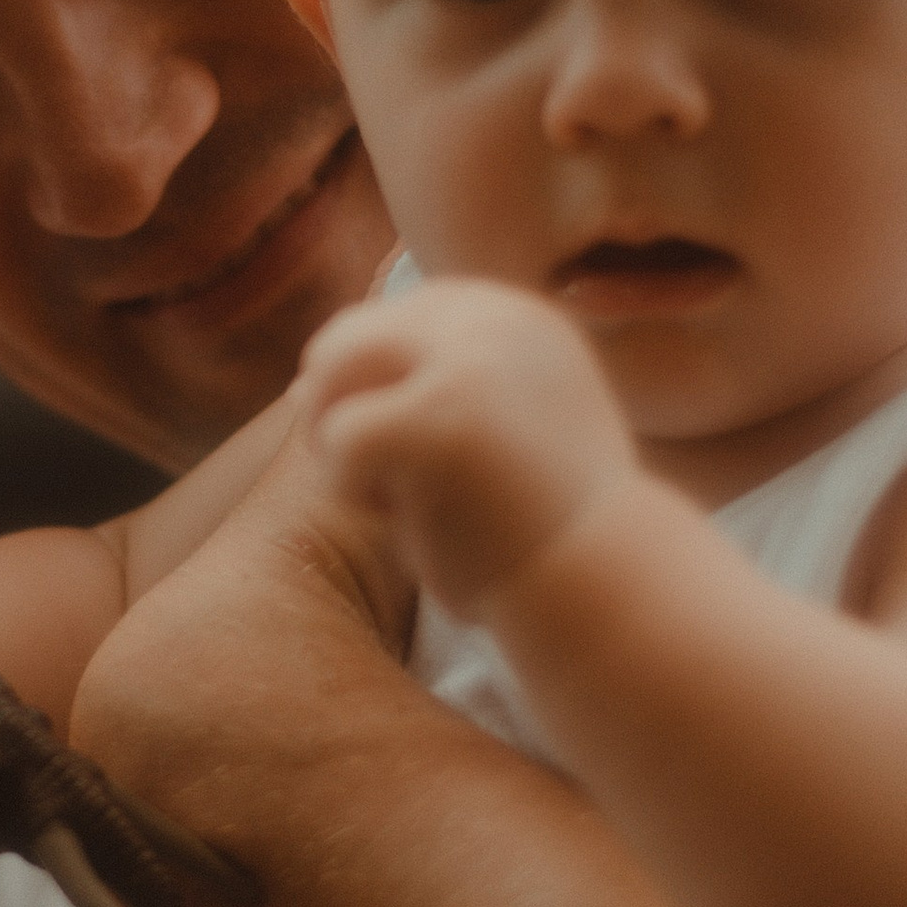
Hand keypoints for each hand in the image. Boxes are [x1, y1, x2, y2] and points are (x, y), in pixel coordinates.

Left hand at [300, 280, 636, 621]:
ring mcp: (469, 361)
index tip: (423, 461)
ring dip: (341, 449)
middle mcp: (498, 316)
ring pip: (332, 373)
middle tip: (384, 488)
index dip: (377, 393)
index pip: (395, 321)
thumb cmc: (540, 535)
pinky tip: (403, 521)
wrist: (608, 591)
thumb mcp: (488, 443)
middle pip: (350, 336)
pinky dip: (351, 490)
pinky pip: (340, 436)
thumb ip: (409, 399)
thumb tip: (298, 384)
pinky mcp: (437, 416)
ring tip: (399, 505)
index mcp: (519, 315)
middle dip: (341, 411)